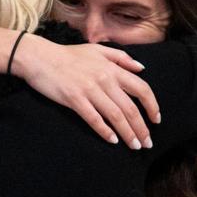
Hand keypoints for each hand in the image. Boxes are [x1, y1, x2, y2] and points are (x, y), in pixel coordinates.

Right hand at [11, 37, 159, 148]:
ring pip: (116, 116)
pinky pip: (94, 119)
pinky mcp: (74, 100)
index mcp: (112, 68)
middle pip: (130, 108)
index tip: (156, 120)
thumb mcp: (98, 49)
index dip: (152, 106)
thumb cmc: (68, 55)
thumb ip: (121, 57)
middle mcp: (105, 79)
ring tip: (135, 146)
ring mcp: (89, 90)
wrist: (40, 58)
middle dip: (142, 128)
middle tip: (147, 143)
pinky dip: (105, 131)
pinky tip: (113, 141)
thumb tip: (141, 68)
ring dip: (128, 134)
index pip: (141, 89)